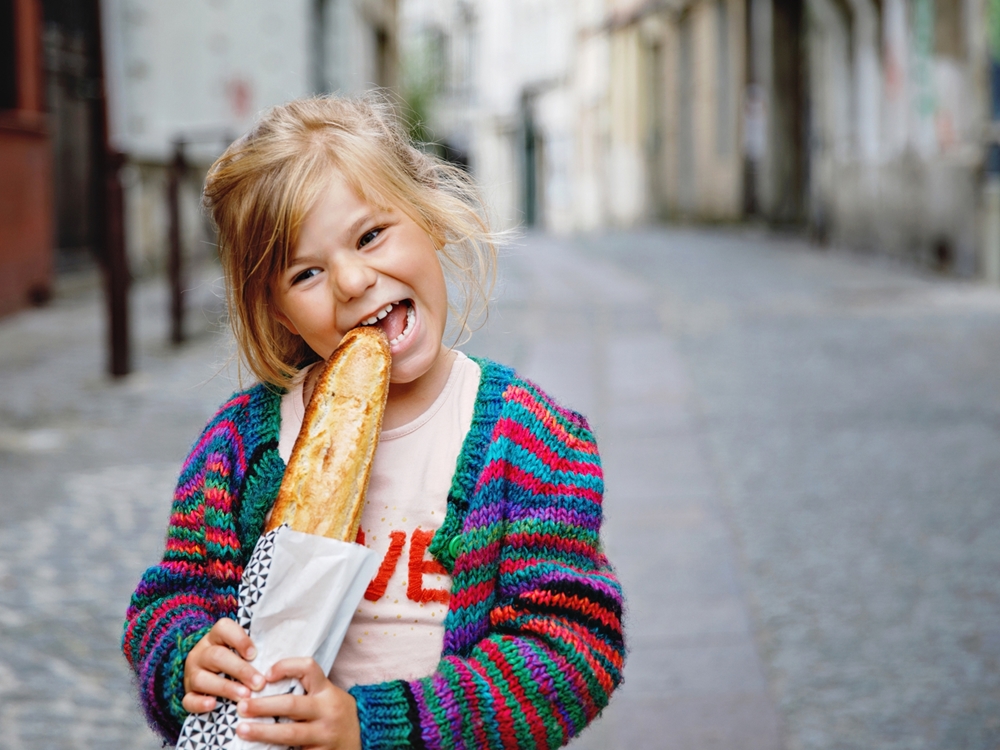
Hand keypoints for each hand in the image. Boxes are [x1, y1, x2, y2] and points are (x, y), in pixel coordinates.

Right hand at [182, 618, 264, 713]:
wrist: (208, 674)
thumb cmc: (234, 659)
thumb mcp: (242, 650)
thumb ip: (255, 650)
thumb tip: (280, 658)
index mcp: (216, 637)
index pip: (223, 628)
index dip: (239, 639)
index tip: (254, 654)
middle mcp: (201, 653)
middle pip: (217, 656)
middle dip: (240, 670)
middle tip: (259, 683)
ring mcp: (192, 673)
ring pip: (202, 679)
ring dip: (225, 688)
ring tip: (244, 696)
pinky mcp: (188, 693)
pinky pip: (188, 699)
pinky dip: (200, 703)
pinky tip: (213, 705)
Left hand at [235, 657, 360, 749]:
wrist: (365, 736)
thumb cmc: (336, 712)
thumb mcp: (327, 695)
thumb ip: (305, 690)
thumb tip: (265, 684)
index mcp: (327, 691)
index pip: (309, 668)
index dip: (286, 667)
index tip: (266, 675)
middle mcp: (327, 711)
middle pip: (291, 705)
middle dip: (263, 706)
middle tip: (242, 706)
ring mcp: (325, 735)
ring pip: (290, 734)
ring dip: (263, 732)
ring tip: (242, 730)